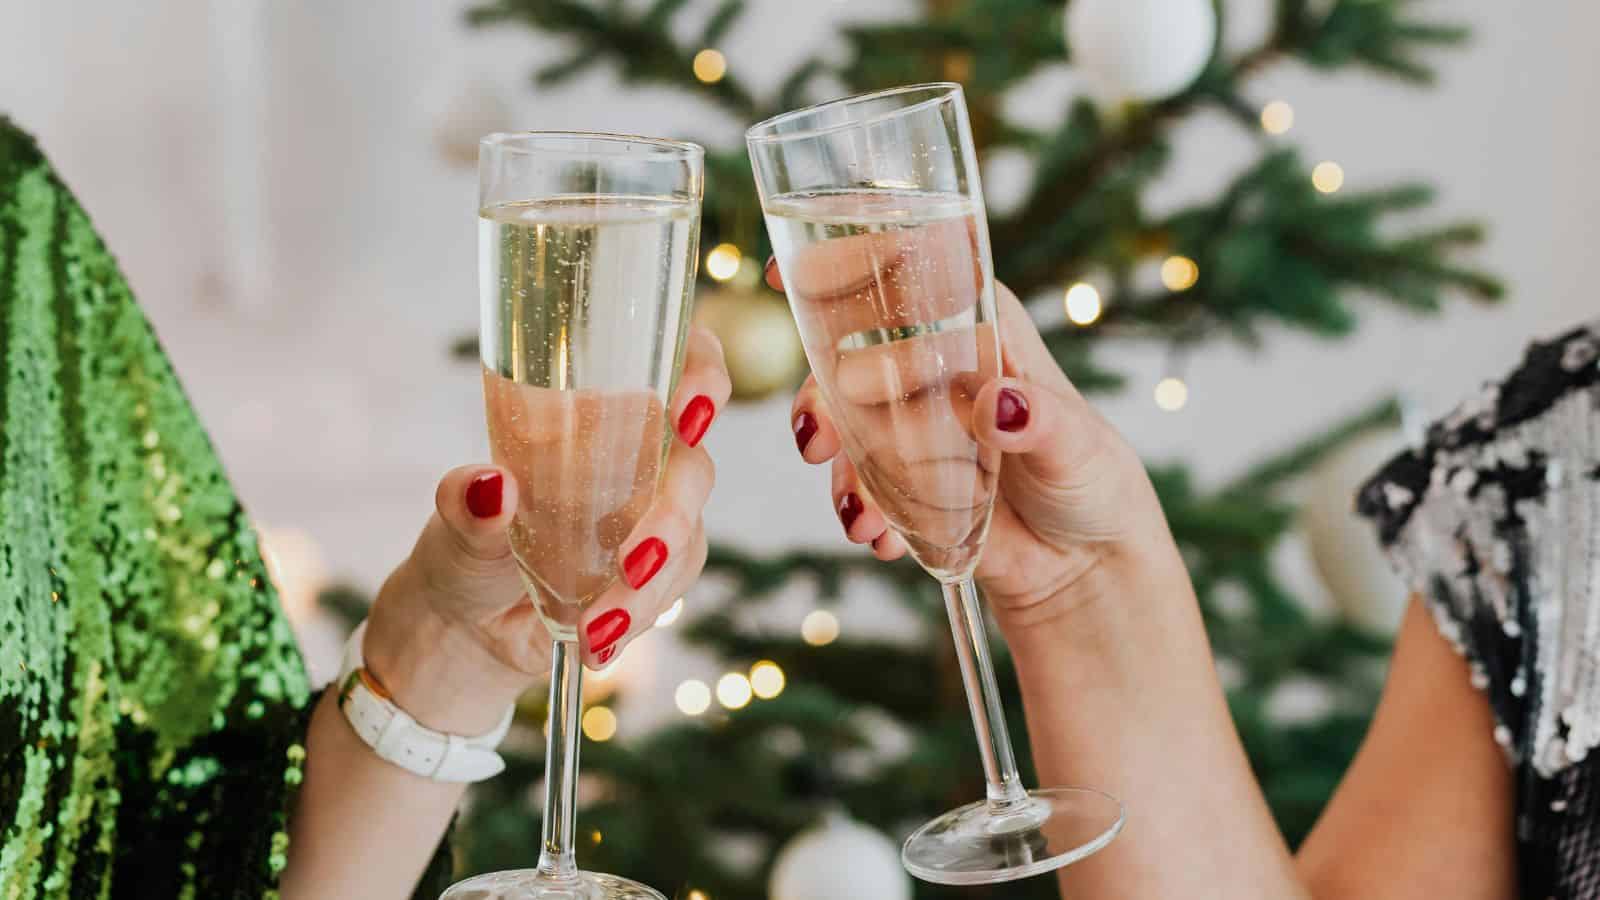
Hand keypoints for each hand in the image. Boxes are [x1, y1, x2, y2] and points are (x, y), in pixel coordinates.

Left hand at [362, 327, 729, 733]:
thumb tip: (491, 488)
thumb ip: (468, 500)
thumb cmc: (467, 540)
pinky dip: (637, 616)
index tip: (689, 407)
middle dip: (673, 515)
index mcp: (600, 413)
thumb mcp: (454, 517)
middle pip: (693, 466)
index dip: (702, 372)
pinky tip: (599, 642)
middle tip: (634, 563)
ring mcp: (651, 517)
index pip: (676, 364)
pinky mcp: (654, 576)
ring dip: (651, 585)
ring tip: (597, 624)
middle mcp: (639, 458)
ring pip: (688, 538)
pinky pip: (671, 589)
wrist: (465, 624)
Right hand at [772, 258, 1169, 632]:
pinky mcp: (899, 478)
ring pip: (844, 424)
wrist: (1083, 564)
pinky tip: (882, 540)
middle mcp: (936, 366)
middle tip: (818, 441)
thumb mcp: (1077, 447)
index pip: (910, 280)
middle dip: (822, 397)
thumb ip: (1041, 421)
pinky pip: (857, 484)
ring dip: (841, 470)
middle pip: (853, 354)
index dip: (848, 268)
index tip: (792, 277)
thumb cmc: (1092, 481)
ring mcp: (911, 423)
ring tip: (863, 518)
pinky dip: (858, 510)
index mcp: (980, 328)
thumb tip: (999, 403)